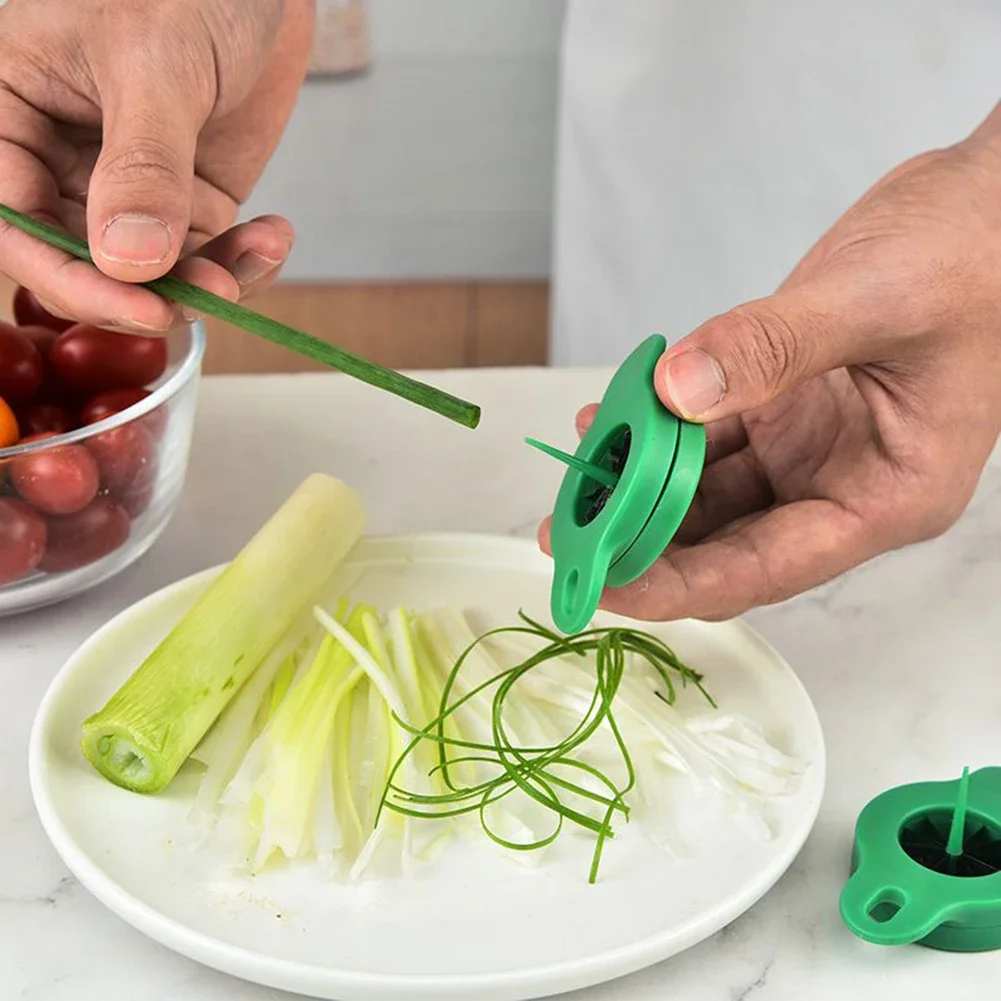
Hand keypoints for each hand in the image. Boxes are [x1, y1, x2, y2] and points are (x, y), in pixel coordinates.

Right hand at [0, 0, 312, 332]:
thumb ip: (142, 164)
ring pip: (156, 273)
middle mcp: (63, 165)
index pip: (17, 228)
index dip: (73, 282)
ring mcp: (132, 189)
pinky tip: (275, 235)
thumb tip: (130, 262)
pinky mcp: (190, 198)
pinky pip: (209, 254)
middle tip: (216, 291)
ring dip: (210, 280)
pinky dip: (245, 259)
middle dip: (156, 292)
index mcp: (13, 118)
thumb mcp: (154, 63)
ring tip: (262, 253)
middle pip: (88, 266)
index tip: (142, 307)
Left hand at [541, 101, 1000, 621]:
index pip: (764, 568)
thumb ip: (772, 348)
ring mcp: (810, 447)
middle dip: (645, 540)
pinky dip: (659, 427)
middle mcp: (842, 484)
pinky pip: (706, 431)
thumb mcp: (874, 303)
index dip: (678, 583)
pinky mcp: (785, 408)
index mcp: (885, 496)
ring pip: (708, 489)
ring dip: (642, 482)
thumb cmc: (977, 255)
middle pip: (725, 540)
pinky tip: (615, 417)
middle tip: (567, 531)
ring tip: (578, 476)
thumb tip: (677, 390)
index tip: (605, 580)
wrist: (989, 200)